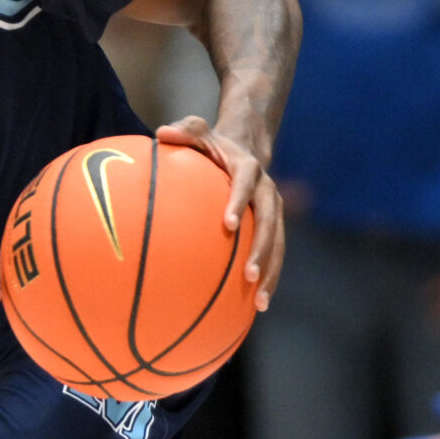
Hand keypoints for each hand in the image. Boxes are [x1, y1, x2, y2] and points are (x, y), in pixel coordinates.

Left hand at [158, 117, 283, 308]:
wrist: (246, 147)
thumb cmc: (211, 144)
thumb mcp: (198, 131)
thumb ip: (183, 131)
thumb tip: (161, 133)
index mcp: (249, 169)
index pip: (246, 185)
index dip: (239, 202)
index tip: (229, 225)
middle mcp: (266, 191)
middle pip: (270, 223)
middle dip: (262, 250)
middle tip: (248, 274)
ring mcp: (273, 211)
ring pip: (278, 244)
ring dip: (271, 272)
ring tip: (260, 302)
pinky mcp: (272, 226)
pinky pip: (273, 254)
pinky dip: (268, 277)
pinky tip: (255, 307)